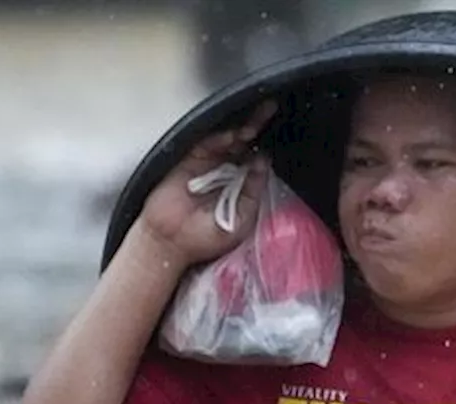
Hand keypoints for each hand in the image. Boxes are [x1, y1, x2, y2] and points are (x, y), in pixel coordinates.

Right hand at [136, 99, 278, 266]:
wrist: (172, 244)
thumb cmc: (206, 237)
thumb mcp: (241, 219)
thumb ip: (253, 192)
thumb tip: (263, 162)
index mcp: (240, 181)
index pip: (256, 156)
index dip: (266, 144)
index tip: (283, 129)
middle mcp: (224, 167)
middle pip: (244, 140)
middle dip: (257, 123)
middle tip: (270, 108)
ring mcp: (206, 162)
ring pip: (226, 138)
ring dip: (240, 129)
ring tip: (252, 126)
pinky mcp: (187, 160)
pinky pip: (205, 144)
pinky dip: (218, 138)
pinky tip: (231, 136)